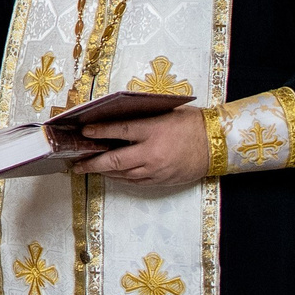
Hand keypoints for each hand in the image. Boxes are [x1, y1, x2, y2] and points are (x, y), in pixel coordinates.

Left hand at [81, 107, 211, 193]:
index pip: (120, 130)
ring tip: (90, 169)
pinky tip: (113, 174)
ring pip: (124, 174)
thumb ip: (142, 117)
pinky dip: (122, 178)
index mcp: (154, 130)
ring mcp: (157, 169)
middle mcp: (153, 152)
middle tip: (77, 164)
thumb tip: (117, 118)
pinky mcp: (162, 180)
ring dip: (105, 172)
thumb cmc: (192, 123)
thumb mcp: (166, 112)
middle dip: (93, 163)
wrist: (217, 144)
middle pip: (116, 160)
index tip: (84, 131)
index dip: (100, 131)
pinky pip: (136, 182)